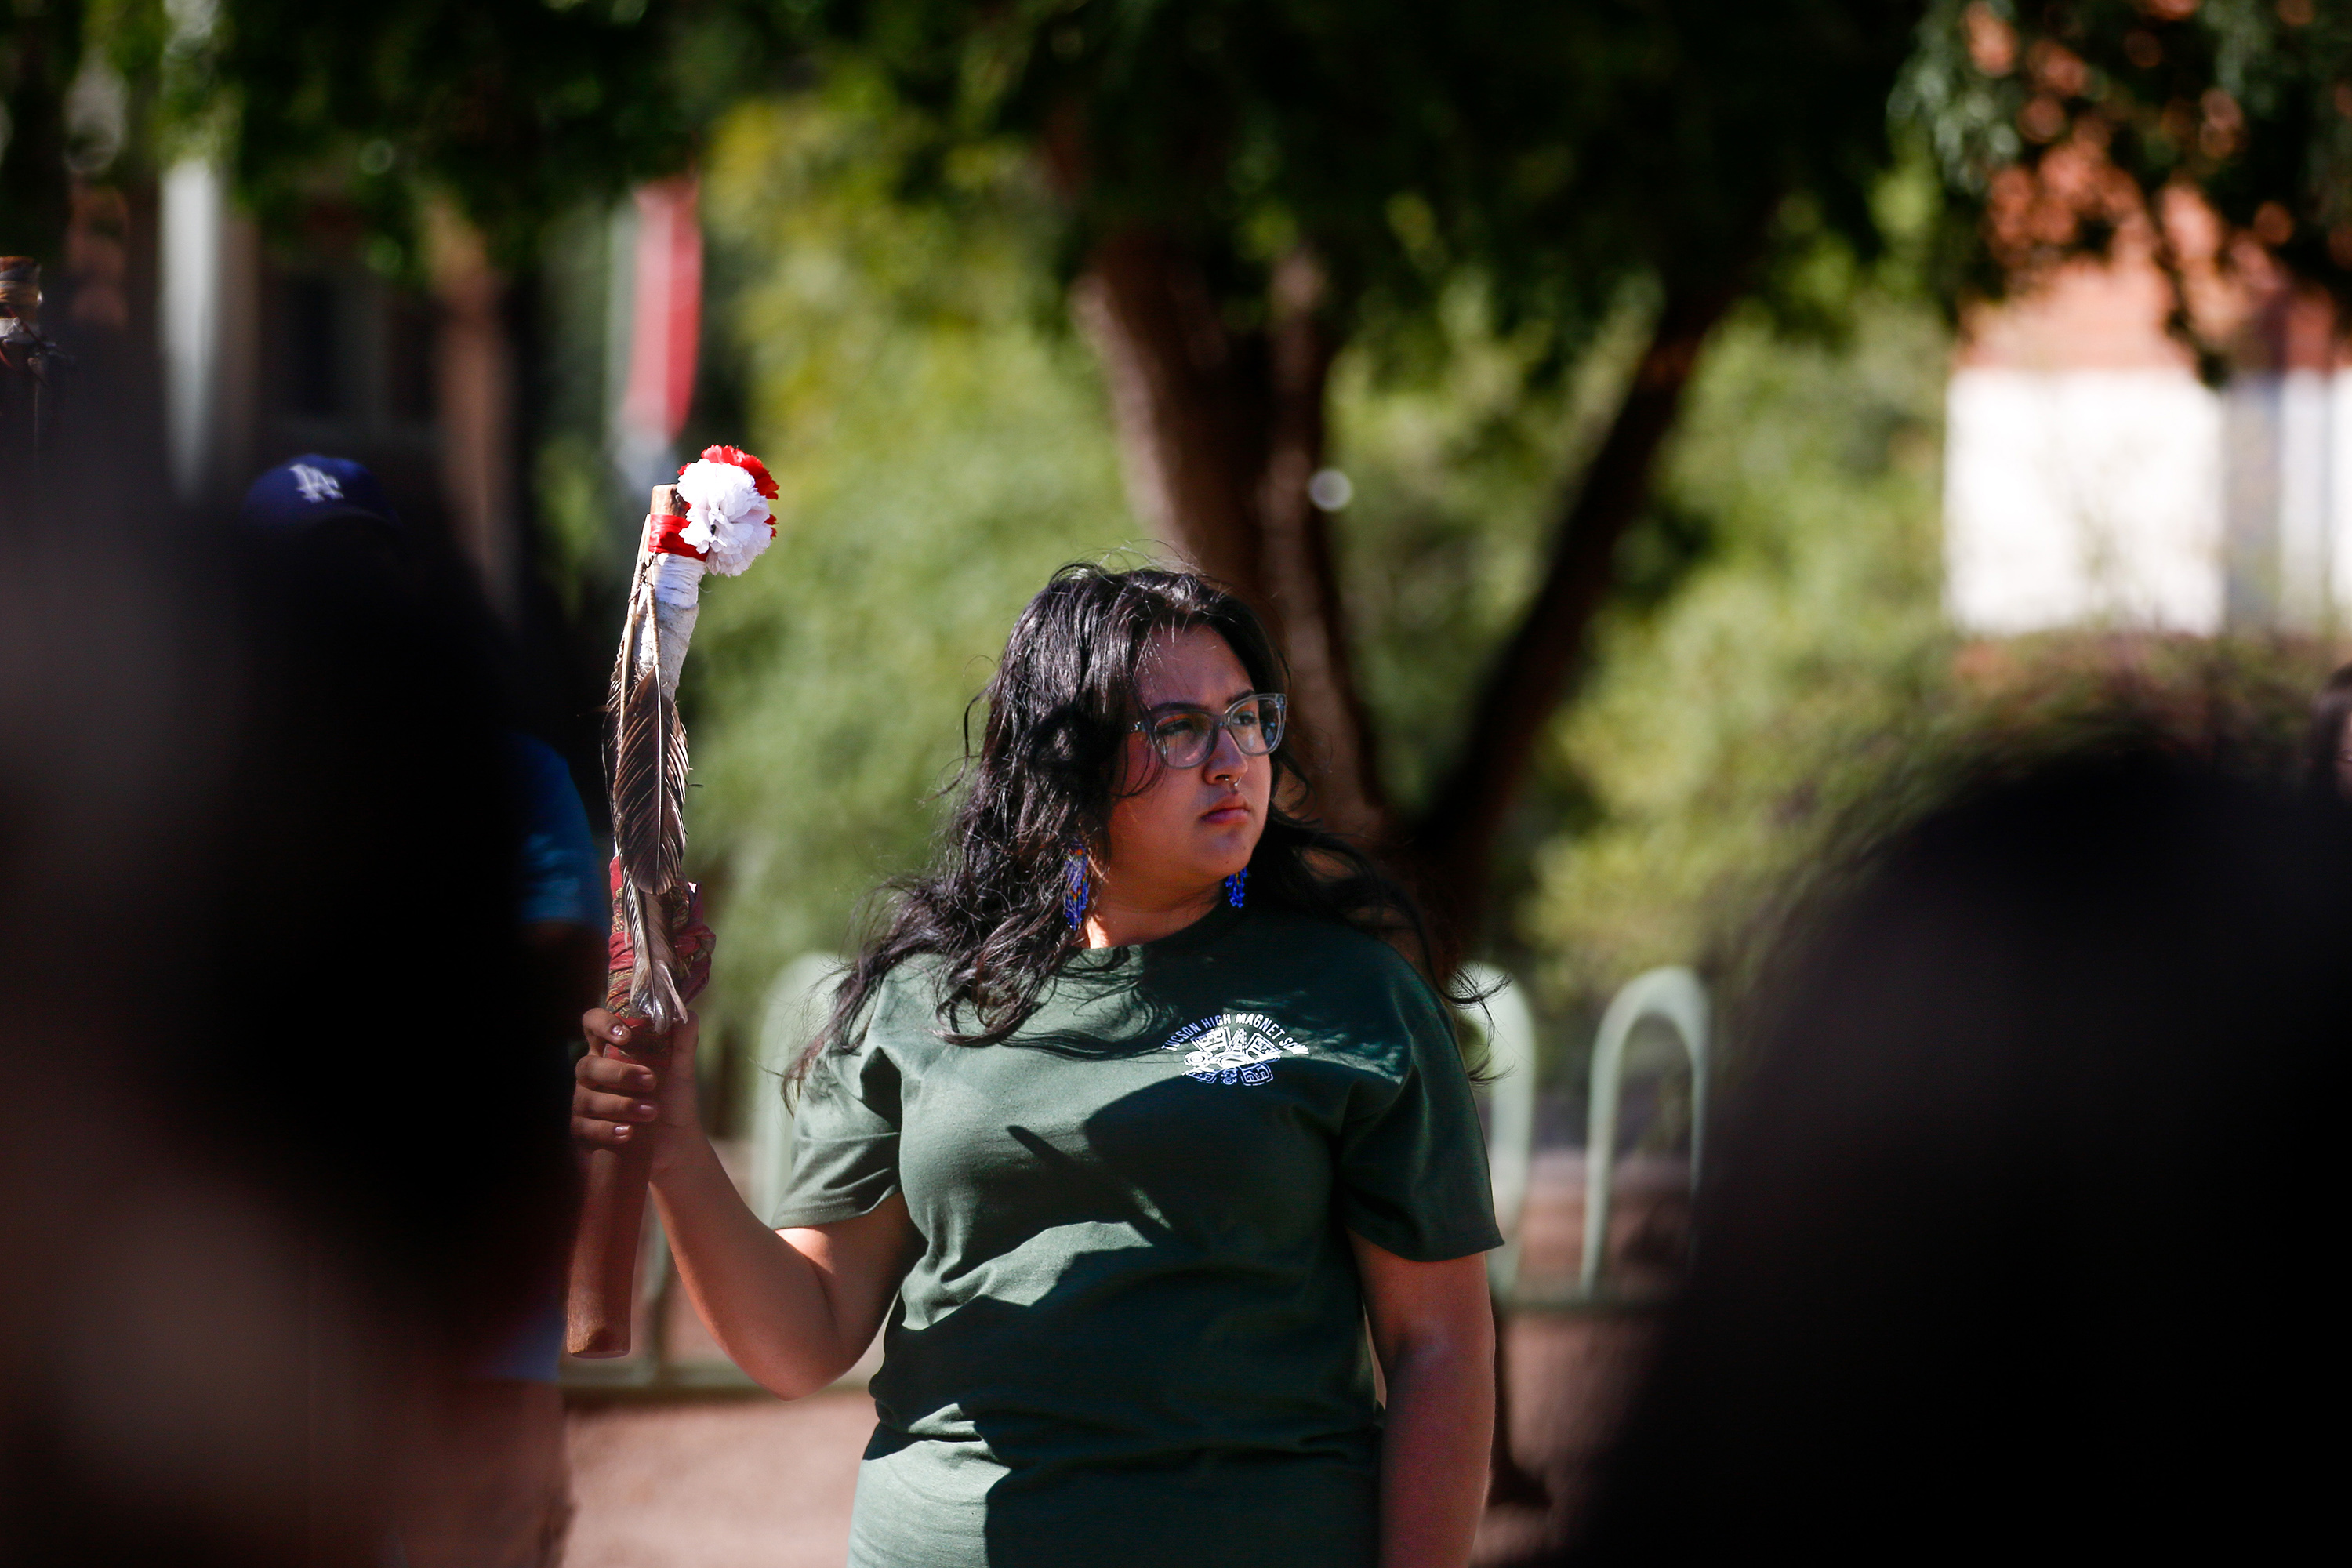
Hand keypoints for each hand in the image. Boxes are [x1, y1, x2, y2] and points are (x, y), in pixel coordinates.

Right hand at [573, 1008, 703, 1173]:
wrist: (675, 1143)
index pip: (592, 1025)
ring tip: (651, 1111)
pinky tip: (628, 1132)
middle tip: (651, 1080)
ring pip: (586, 1099)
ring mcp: (585, 1103)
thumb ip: (683, 1043)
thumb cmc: (672, 1099)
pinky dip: (608, 1130)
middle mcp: (593, 1075)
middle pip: (587, 1065)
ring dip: (621, 1105)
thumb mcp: (681, 1071)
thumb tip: (689, 1016)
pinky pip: (585, 1129)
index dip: (602, 1023)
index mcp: (611, 1051)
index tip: (626, 1035)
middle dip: (619, 1074)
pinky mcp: (584, 1132)